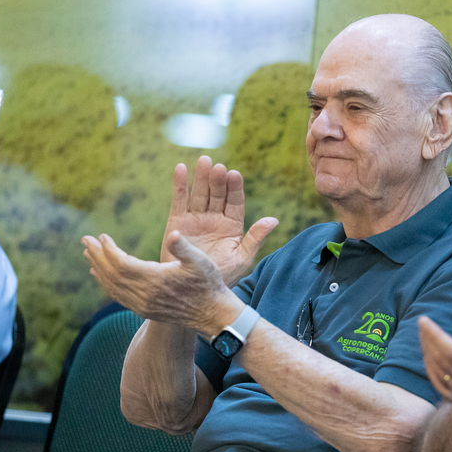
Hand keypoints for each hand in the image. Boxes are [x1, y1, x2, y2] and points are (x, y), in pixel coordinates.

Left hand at [83, 231, 241, 333]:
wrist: (212, 314)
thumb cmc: (208, 284)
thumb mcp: (201, 262)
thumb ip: (184, 248)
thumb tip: (173, 234)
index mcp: (155, 280)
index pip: (122, 264)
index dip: (109, 250)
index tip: (101, 236)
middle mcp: (145, 295)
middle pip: (112, 275)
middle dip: (97, 256)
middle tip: (85, 240)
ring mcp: (143, 305)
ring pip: (112, 287)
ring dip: (99, 269)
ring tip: (88, 254)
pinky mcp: (144, 310)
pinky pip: (118, 296)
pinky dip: (106, 284)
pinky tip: (100, 274)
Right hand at [163, 156, 278, 285]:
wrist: (194, 290)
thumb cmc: (221, 277)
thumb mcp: (242, 258)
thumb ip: (255, 238)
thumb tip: (274, 220)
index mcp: (232, 225)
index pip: (235, 202)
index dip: (235, 189)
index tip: (235, 175)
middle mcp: (215, 219)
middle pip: (217, 194)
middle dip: (218, 180)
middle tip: (218, 167)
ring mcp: (196, 219)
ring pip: (200, 194)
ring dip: (201, 177)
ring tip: (203, 161)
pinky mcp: (178, 222)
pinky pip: (179, 201)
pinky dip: (180, 185)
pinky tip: (181, 168)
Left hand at [419, 315, 451, 432]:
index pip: (449, 349)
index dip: (434, 334)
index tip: (424, 320)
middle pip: (439, 360)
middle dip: (428, 340)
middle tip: (422, 324)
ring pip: (438, 374)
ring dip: (428, 355)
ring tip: (425, 339)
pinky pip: (442, 388)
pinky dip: (433, 373)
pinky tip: (431, 362)